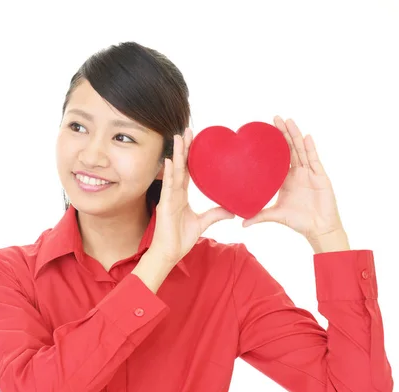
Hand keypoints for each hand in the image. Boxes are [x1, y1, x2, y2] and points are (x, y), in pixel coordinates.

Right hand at [150, 128, 234, 265]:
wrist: (168, 254)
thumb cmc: (180, 239)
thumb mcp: (202, 224)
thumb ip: (216, 214)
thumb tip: (233, 210)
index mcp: (180, 195)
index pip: (187, 170)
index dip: (190, 155)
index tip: (194, 140)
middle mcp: (174, 193)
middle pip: (180, 166)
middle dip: (183, 148)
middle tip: (187, 130)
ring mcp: (168, 198)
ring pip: (173, 171)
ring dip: (176, 154)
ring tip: (179, 137)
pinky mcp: (165, 205)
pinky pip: (168, 187)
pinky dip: (169, 173)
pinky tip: (170, 160)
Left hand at [242, 117, 345, 243]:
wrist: (318, 229)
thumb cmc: (299, 221)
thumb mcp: (275, 215)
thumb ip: (259, 216)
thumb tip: (242, 223)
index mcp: (286, 178)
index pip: (279, 157)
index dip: (273, 144)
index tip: (264, 131)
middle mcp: (298, 172)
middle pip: (290, 148)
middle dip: (283, 133)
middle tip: (275, 118)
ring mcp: (310, 173)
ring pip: (301, 150)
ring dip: (295, 135)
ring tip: (288, 121)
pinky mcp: (320, 177)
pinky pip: (314, 160)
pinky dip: (310, 148)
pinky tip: (306, 137)